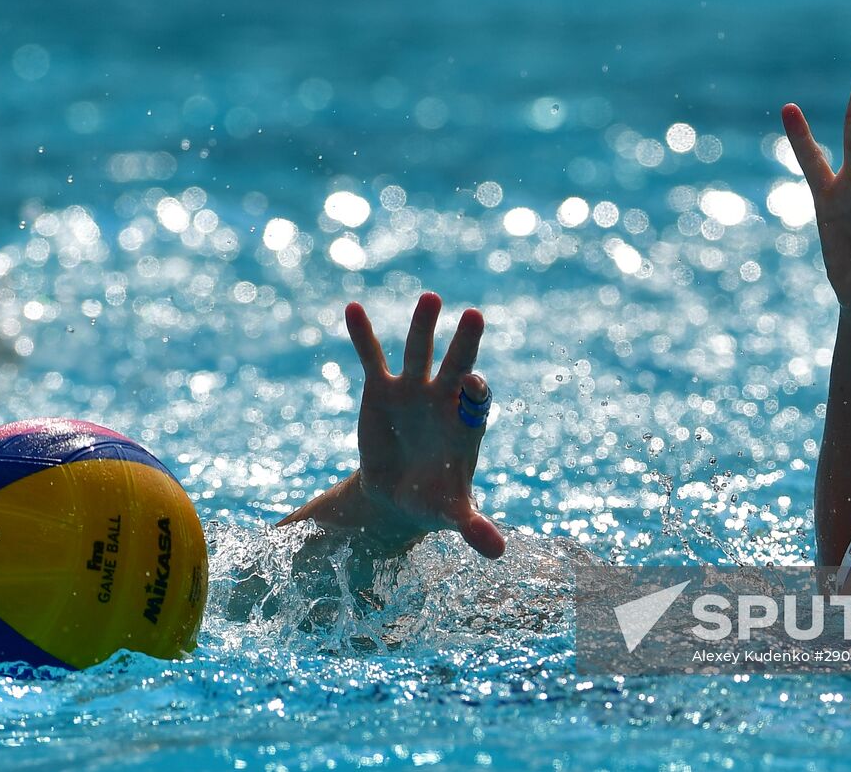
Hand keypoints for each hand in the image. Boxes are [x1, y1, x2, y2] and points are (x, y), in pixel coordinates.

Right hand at [342, 292, 504, 557]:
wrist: (398, 496)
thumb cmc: (433, 501)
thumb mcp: (451, 515)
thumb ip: (473, 527)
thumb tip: (497, 553)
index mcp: (465, 426)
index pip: (476, 402)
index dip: (475, 392)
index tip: (474, 382)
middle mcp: (443, 400)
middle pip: (457, 365)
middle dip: (465, 343)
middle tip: (476, 315)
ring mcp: (412, 390)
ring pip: (420, 352)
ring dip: (424, 325)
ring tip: (431, 298)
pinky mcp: (381, 389)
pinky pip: (372, 356)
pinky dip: (363, 333)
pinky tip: (353, 307)